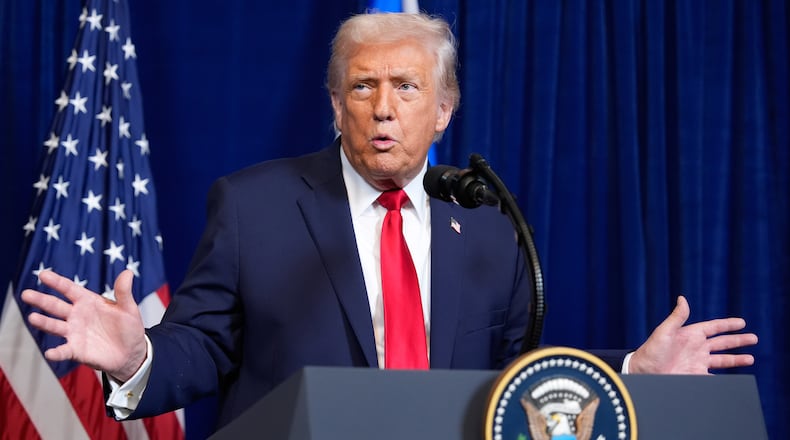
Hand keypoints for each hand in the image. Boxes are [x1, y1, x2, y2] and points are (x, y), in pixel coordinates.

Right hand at [20, 270, 147, 381]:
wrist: (132, 352)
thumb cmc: (129, 327)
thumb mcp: (128, 308)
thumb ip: (124, 292)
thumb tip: (128, 272)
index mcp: (88, 301)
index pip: (69, 289)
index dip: (57, 282)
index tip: (43, 274)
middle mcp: (77, 316)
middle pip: (56, 306)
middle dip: (41, 300)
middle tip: (26, 294)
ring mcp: (75, 333)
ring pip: (55, 326)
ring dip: (44, 323)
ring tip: (33, 318)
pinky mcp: (76, 350)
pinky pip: (64, 351)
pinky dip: (57, 352)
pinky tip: (50, 353)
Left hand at [629, 296, 757, 373]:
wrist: (643, 371)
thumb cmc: (651, 350)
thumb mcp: (664, 331)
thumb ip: (677, 317)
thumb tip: (682, 298)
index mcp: (690, 334)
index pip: (714, 327)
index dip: (728, 325)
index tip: (742, 322)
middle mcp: (696, 347)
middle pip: (723, 343)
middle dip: (738, 341)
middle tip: (754, 338)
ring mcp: (697, 362)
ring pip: (722, 360)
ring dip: (736, 359)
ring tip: (750, 359)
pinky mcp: (696, 375)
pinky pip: (715, 377)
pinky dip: (725, 378)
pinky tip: (735, 379)